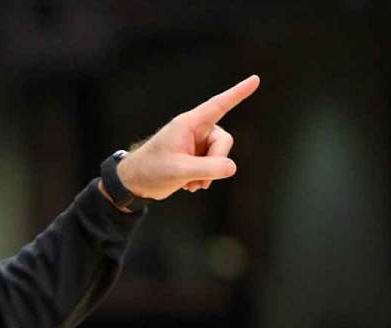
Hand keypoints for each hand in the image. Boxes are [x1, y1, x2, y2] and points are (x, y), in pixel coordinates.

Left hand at [116, 75, 259, 199]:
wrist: (135, 183)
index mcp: (189, 124)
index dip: (238, 93)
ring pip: (220, 156)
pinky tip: (189, 185)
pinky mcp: (196, 157)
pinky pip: (214, 166)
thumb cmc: (150, 170)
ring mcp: (196, 144)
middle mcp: (195, 131)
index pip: (218, 105)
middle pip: (224, 141)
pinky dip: (204, 178)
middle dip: (216, 162)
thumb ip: (207, 169)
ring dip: (209, 174)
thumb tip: (231, 167)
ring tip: (190, 184)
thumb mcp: (179, 171)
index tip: (255, 79)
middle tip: (199, 179)